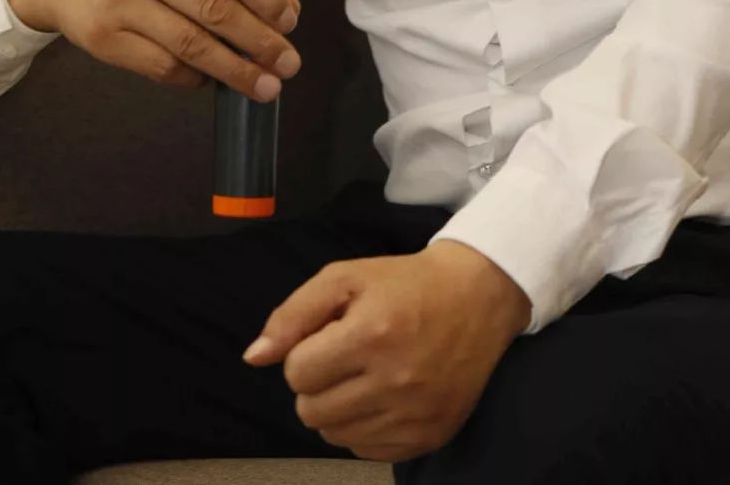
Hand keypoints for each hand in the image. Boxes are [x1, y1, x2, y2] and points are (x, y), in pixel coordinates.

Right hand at [3, 0, 301, 102]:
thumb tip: (278, 8)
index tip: (290, 19)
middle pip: (215, 10)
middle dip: (260, 41)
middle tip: (288, 63)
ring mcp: (119, 4)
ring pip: (191, 46)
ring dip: (236, 70)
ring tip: (265, 85)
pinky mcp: (104, 40)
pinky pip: (162, 67)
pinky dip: (195, 78)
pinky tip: (213, 80)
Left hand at [241, 241, 530, 462]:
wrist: (476, 298)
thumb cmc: (403, 283)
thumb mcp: (346, 277)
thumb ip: (293, 314)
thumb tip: (254, 358)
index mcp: (371, 334)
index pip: (297, 373)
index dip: (305, 352)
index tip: (330, 336)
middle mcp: (395, 381)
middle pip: (311, 412)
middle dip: (317, 383)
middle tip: (345, 357)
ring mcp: (414, 415)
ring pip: (335, 436)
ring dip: (338, 407)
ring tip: (364, 375)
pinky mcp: (430, 436)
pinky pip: (367, 451)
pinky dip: (364, 427)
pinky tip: (382, 396)